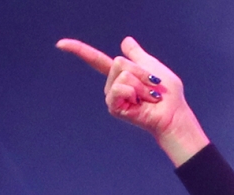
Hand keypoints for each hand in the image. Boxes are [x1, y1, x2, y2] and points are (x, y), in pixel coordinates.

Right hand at [56, 36, 209, 166]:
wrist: (173, 114)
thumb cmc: (167, 95)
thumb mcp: (152, 66)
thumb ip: (137, 54)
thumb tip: (125, 41)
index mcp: (120, 74)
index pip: (95, 59)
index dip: (78, 50)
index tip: (60, 44)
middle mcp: (113, 85)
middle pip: (119, 62)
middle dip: (140, 71)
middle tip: (152, 86)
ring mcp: (113, 97)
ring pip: (122, 74)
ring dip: (141, 83)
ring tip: (149, 97)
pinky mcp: (114, 108)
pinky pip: (120, 87)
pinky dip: (135, 92)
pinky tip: (141, 103)